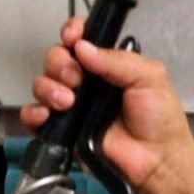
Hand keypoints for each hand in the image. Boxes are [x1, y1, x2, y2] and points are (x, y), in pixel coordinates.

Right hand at [21, 16, 193, 189]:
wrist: (157, 160)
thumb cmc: (160, 119)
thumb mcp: (149, 77)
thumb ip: (118, 59)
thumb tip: (83, 47)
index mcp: (107, 64)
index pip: (80, 39)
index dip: (71, 33)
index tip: (72, 37)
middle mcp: (87, 81)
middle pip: (56, 58)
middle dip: (59, 62)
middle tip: (76, 79)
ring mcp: (72, 105)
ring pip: (43, 84)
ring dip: (49, 87)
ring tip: (67, 101)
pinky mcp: (63, 130)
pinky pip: (35, 116)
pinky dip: (33, 112)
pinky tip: (47, 115)